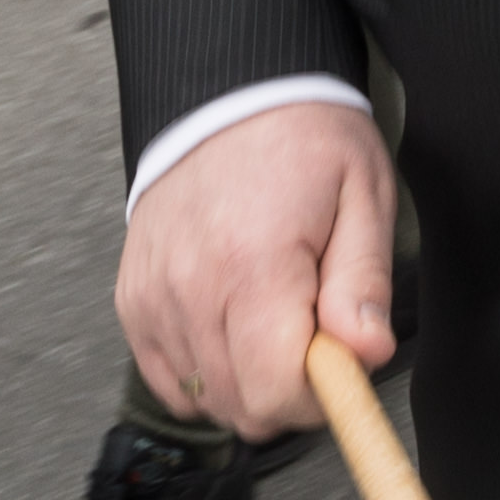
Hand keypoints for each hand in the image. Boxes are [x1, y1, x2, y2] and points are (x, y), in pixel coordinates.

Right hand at [117, 98, 395, 440]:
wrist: (226, 92)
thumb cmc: (300, 138)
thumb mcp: (362, 195)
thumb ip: (364, 283)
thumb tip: (366, 353)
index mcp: (253, 263)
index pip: (276, 392)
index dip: (321, 395)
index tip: (339, 360)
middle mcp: (191, 286)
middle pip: (242, 408)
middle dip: (289, 391)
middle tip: (313, 334)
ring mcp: (153, 297)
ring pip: (206, 400)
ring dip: (247, 380)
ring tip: (272, 317)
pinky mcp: (132, 301)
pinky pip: (169, 380)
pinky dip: (206, 371)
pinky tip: (232, 326)